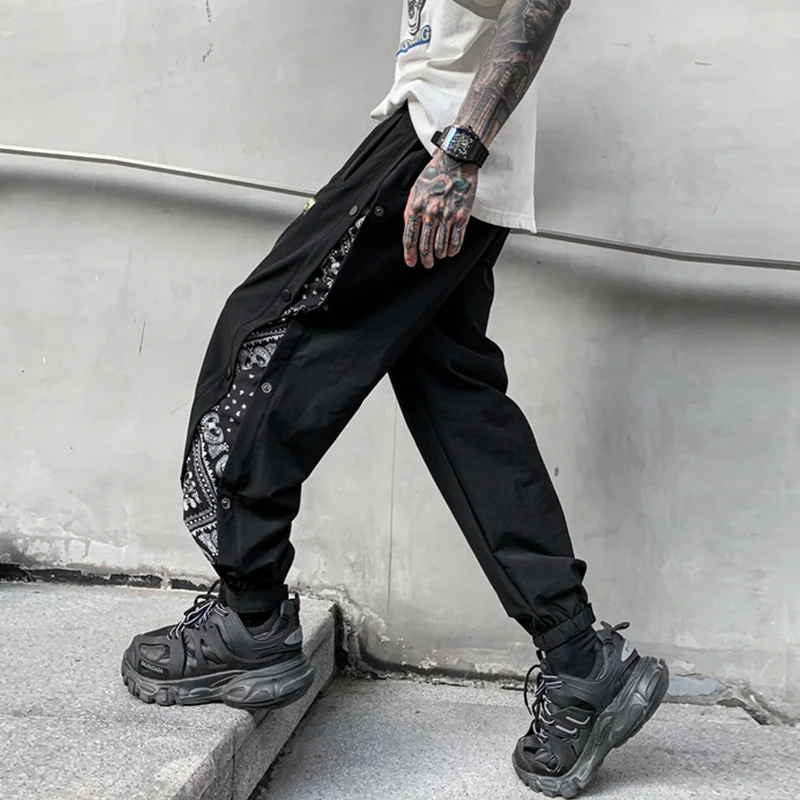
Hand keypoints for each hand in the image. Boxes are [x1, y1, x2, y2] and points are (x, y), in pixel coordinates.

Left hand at [402, 152, 477, 267]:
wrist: (456, 161)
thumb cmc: (434, 174)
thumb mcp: (415, 190)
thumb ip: (410, 210)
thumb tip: (409, 230)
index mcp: (415, 207)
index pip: (409, 238)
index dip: (410, 254)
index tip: (411, 262)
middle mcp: (430, 214)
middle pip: (425, 246)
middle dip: (425, 259)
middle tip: (426, 264)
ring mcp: (447, 216)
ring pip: (441, 247)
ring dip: (439, 256)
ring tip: (439, 257)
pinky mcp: (462, 216)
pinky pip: (457, 240)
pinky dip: (453, 250)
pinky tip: (451, 252)